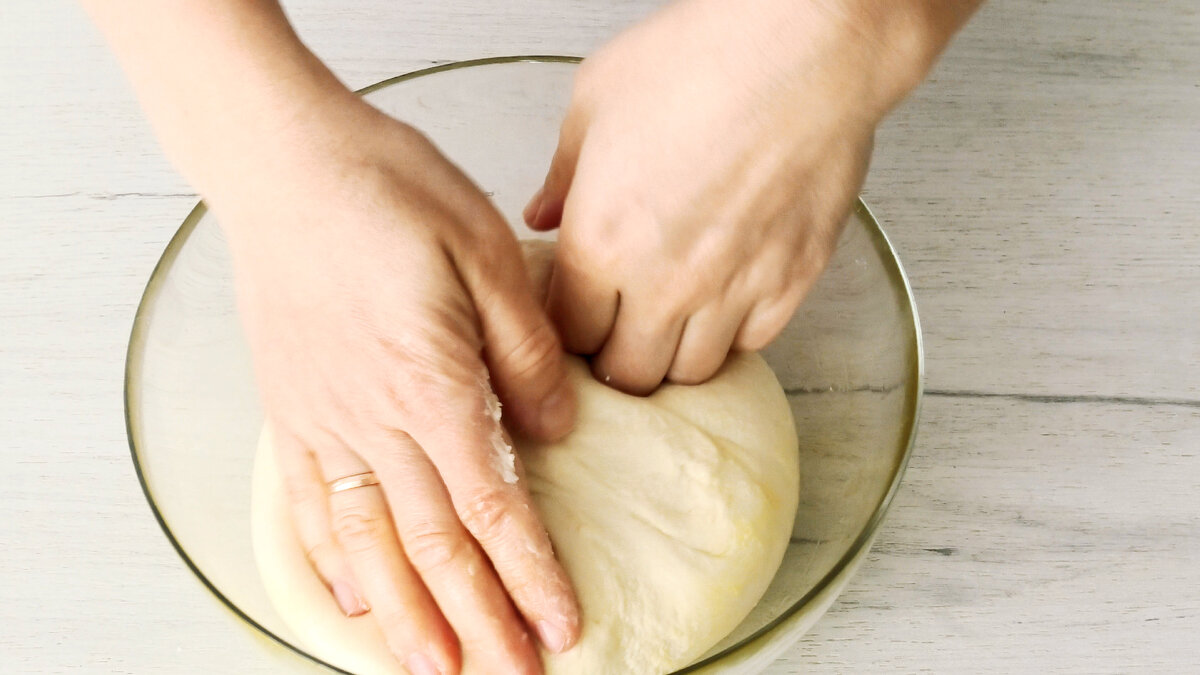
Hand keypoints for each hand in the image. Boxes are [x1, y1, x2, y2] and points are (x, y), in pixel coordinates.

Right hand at [216, 100, 579, 673]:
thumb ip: (527, 351)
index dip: (529, 575)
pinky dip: (329, 560)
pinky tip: (350, 599)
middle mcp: (372, 420)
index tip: (561, 628)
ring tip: (435, 672)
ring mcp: (321, 420)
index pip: (493, 506)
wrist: (285, 161)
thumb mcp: (487, 252)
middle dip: (479, 620)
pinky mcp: (287, 407)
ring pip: (367, 543)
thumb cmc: (389, 191)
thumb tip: (558, 427)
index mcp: (432, 384)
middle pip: (434, 544)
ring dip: (405, 616)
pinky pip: (307, 503)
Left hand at [525, 0, 939, 393]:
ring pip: (690, 372)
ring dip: (673, 355)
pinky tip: (724, 301)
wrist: (805, 48)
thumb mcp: (596, 99)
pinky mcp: (790, 282)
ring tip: (670, 322)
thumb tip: (544, 212)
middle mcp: (663, 283)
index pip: (567, 334)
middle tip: (619, 328)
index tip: (575, 314)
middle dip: (615, 356)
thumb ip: (563, 172)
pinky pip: (753, 345)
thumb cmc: (702, 59)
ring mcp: (732, 290)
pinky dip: (733, 335)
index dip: (567, 329)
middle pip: (628, 372)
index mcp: (602, 242)